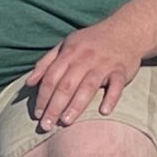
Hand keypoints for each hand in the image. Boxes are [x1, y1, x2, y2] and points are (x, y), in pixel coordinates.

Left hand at [25, 15, 145, 131]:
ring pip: (88, 87)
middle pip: (66, 85)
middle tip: (46, 126)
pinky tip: (103, 112)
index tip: (37, 115)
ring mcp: (104, 64)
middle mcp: (85, 58)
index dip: (42, 97)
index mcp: (69, 53)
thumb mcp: (66, 45)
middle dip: (54, 107)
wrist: (126, 29)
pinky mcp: (121, 70)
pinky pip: (116, 85)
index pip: (51, 78)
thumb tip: (29, 83)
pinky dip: (111, 98)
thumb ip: (46, 63)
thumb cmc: (91, 42)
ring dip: (76, 105)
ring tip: (66, 122)